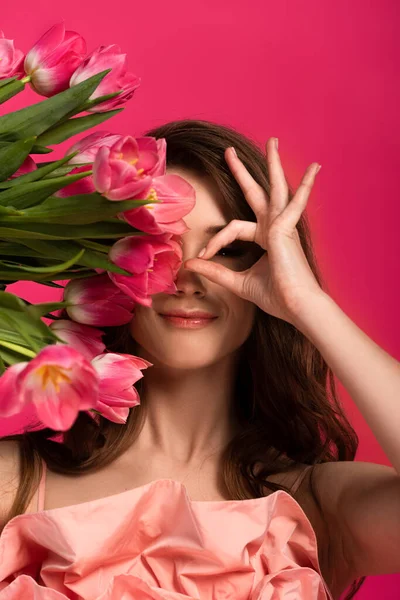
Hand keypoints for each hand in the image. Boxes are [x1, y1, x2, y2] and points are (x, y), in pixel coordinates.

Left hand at [184, 138, 325, 325]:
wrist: (297, 307)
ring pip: (275, 188)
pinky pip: (291, 203)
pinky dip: (304, 187)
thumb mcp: (237, 281)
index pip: (234, 228)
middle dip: (242, 172)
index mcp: (265, 237)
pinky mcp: (286, 229)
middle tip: (228, 151)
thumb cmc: (275, 296)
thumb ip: (215, 270)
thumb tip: (191, 264)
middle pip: (256, 193)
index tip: (202, 257)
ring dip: (273, 164)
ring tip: (272, 140)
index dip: (215, 241)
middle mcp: (274, 227)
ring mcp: (283, 225)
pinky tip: (315, 168)